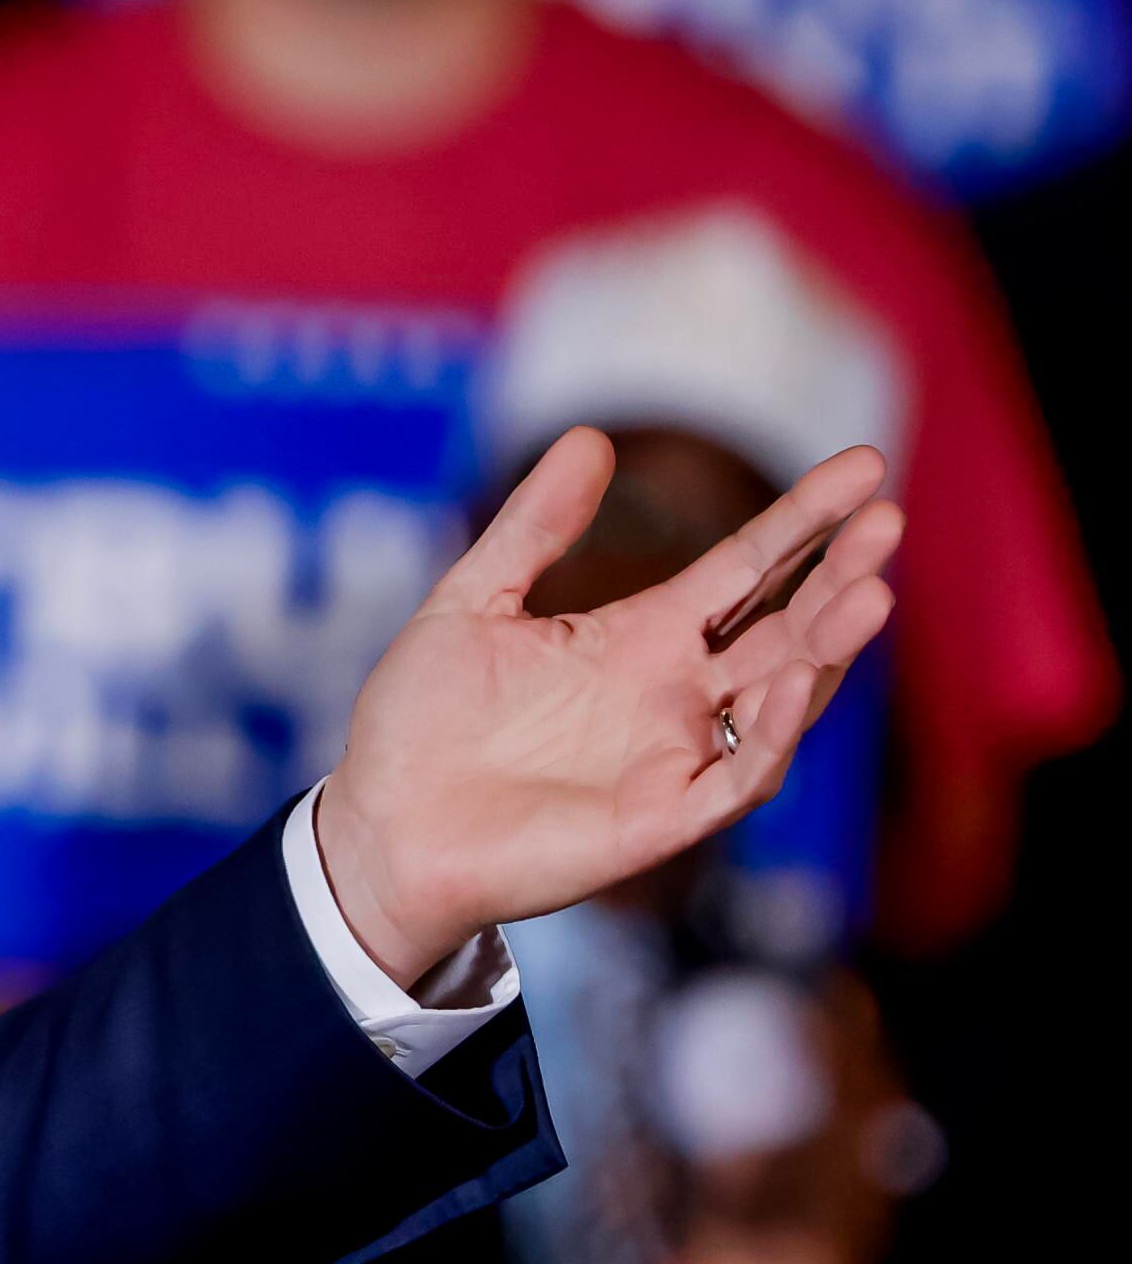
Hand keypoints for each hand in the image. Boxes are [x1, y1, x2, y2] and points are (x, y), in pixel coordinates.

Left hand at [315, 433, 902, 990]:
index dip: (803, 521)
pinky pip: (739, 776)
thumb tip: (591, 437)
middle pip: (784, 625)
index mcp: (640, 637)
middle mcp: (675, 693)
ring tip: (871, 592)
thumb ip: (532, 528)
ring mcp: (675, 757)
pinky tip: (794, 680)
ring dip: (828, 648)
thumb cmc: (418, 723)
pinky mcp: (662, 819)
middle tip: (886, 520)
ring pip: (783, 697)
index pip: (745, 568)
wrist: (375, 827)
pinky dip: (774, 733)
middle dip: (838, 576)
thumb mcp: (470, 604)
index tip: (863, 466)